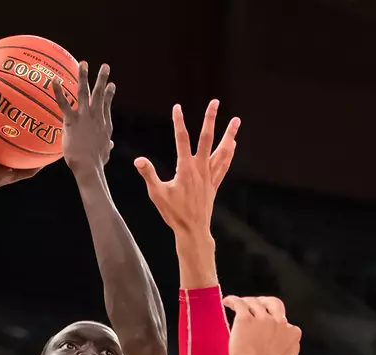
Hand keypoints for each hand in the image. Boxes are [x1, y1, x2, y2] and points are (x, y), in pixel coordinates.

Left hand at [54, 61, 113, 175]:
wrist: (89, 166)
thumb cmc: (96, 163)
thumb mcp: (105, 152)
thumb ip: (107, 145)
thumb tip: (111, 145)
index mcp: (104, 124)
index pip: (107, 105)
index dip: (109, 94)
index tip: (112, 85)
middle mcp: (96, 116)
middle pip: (99, 94)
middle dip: (102, 79)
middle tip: (105, 66)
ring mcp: (84, 117)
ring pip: (84, 92)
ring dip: (83, 76)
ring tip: (83, 63)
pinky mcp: (71, 121)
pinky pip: (63, 103)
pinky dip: (58, 91)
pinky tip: (54, 80)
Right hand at [135, 100, 239, 235]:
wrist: (192, 230)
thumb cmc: (173, 213)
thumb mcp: (157, 194)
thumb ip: (149, 174)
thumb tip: (139, 160)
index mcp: (186, 168)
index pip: (181, 139)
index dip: (178, 122)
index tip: (177, 107)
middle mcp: (200, 169)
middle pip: (207, 139)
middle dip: (210, 119)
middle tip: (215, 102)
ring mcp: (210, 176)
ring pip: (222, 151)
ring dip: (229, 135)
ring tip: (236, 121)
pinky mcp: (214, 184)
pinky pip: (224, 164)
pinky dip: (229, 153)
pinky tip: (233, 145)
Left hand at [225, 296, 300, 354]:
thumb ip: (291, 350)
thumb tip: (289, 345)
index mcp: (291, 333)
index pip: (284, 320)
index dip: (274, 321)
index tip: (267, 325)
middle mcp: (279, 322)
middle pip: (273, 303)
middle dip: (265, 302)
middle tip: (256, 305)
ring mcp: (262, 319)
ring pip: (255, 302)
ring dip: (247, 301)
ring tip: (239, 304)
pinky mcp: (245, 319)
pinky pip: (239, 303)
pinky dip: (233, 300)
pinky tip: (227, 301)